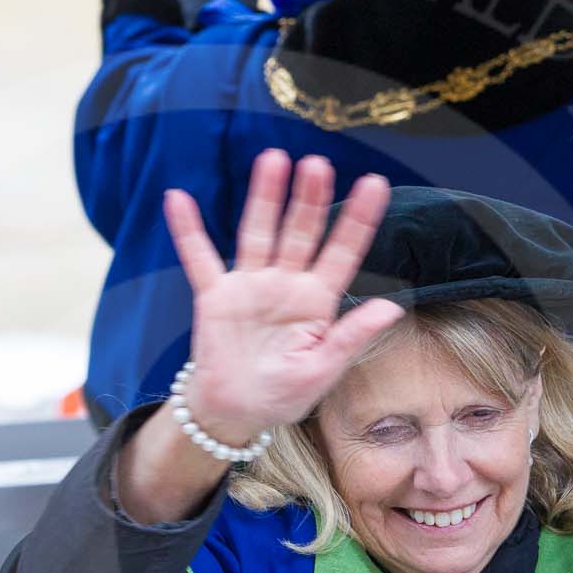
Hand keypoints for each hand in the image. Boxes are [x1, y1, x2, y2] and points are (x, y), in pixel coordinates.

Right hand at [163, 150, 402, 444]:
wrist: (235, 412)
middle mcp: (286, 284)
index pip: (342, 252)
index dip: (358, 219)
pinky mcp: (215, 296)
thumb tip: (393, 307)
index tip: (375, 184)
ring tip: (272, 160)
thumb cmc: (283, 394)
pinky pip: (199, 258)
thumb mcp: (323, 369)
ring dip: (265, 197)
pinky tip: (178, 199)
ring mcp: (250, 286)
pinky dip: (188, 230)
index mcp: (317, 301)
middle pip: (300, 232)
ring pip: (258, 233)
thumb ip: (352, 336)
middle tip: (317, 163)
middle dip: (309, 198)